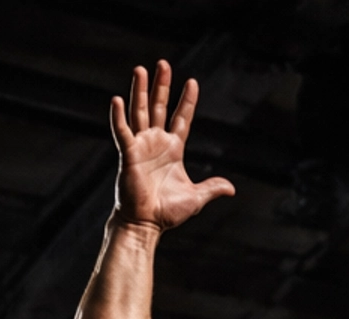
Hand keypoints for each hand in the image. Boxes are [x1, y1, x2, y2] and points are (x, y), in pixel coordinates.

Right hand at [111, 60, 233, 230]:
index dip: (187, 101)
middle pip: (158, 107)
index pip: (182, 118)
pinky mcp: (128, 154)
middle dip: (161, 85)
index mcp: (173, 149)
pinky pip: (122, 132)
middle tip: (163, 64)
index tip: (193, 82)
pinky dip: (118, 117)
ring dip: (139, 91)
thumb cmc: (166, 213)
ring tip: (140, 69)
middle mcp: (156, 143)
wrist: (146, 225)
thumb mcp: (195, 198)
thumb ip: (211, 188)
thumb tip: (231, 188)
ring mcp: (141, 146)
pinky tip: (116, 100)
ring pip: (140, 112)